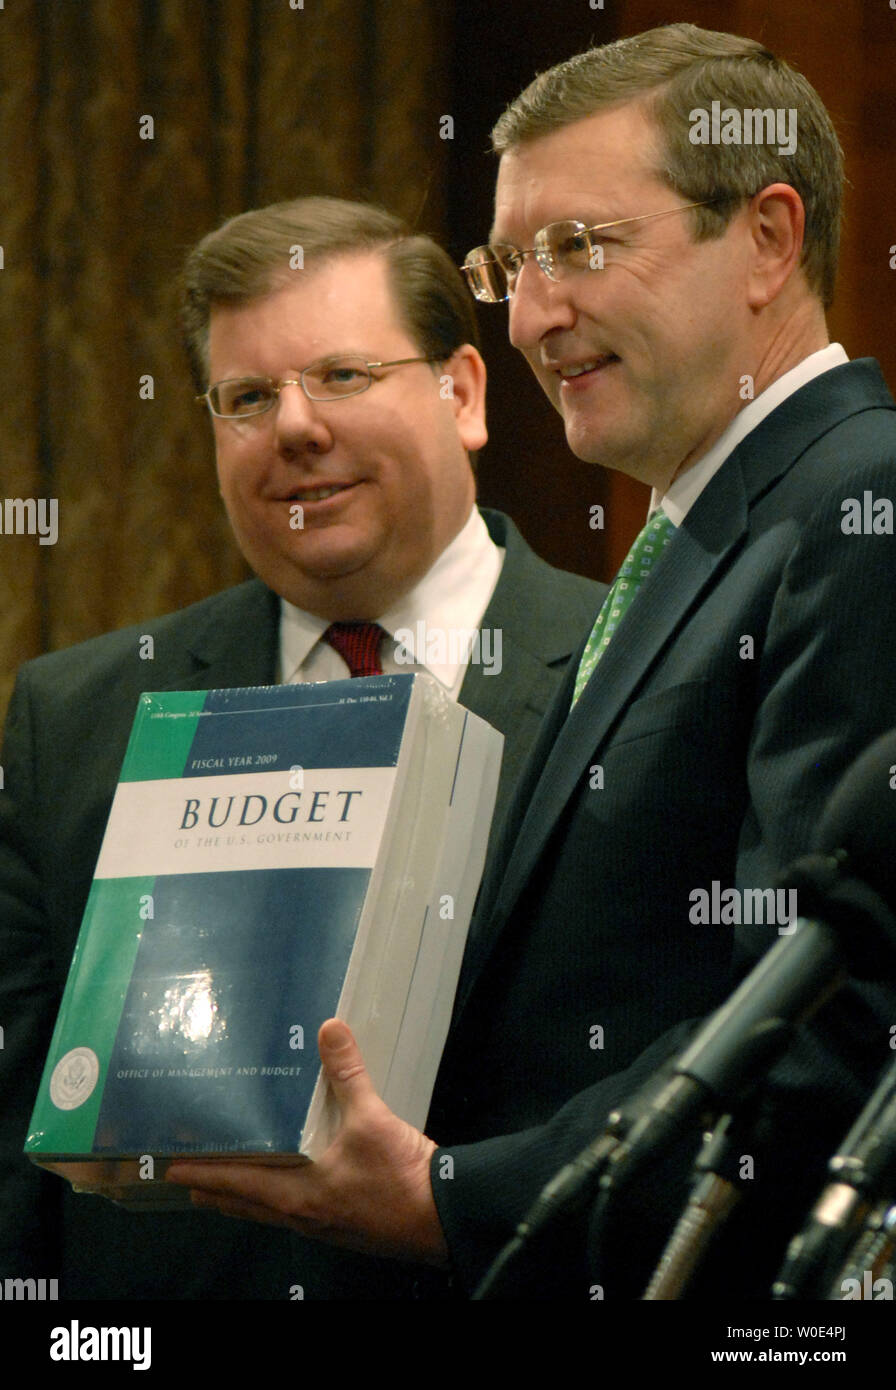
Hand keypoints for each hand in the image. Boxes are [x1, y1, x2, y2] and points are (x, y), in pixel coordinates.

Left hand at [165, 1019, 448, 1266]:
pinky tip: (284, 1180)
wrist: (441, 1218)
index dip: (201, 1173)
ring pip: (266, 1211)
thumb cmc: (399, 1177)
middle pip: (243, 1204)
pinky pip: (291, 1211)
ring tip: (225, 1177)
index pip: (234, 1183)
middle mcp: (300, 1215)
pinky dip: (272, 1196)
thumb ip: (347, 1074)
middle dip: (214, 1187)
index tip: (169, 1166)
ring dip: (243, 1194)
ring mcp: (321, 1224)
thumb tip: (329, 1028)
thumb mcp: (372, 1120)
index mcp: (296, 1196)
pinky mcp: (341, 1224)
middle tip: (188, 1171)